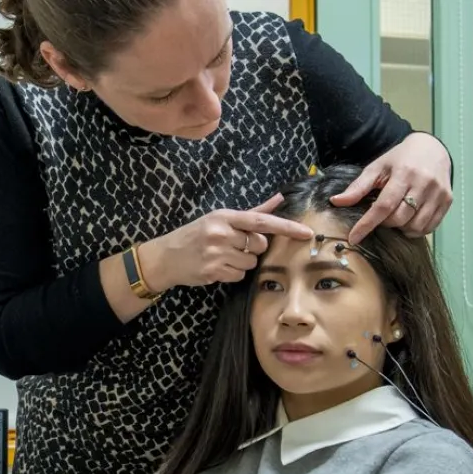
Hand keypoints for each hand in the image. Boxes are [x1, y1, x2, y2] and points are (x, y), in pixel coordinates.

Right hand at [140, 195, 314, 287]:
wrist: (166, 257)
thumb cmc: (195, 235)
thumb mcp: (220, 218)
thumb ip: (253, 211)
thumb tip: (279, 198)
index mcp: (224, 217)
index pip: (262, 221)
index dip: (286, 227)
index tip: (306, 233)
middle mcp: (221, 233)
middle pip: (259, 245)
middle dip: (253, 248)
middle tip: (232, 246)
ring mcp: (216, 253)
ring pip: (250, 262)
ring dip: (241, 262)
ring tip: (222, 257)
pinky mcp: (213, 271)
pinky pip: (239, 275)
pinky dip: (232, 274)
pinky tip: (217, 267)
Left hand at [331, 132, 453, 243]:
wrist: (432, 148)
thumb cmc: (399, 160)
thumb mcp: (377, 168)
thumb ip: (358, 187)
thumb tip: (336, 202)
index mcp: (404, 174)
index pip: (384, 206)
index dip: (367, 224)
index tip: (354, 238)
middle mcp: (424, 184)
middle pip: (399, 218)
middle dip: (385, 223)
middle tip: (381, 214)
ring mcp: (439, 193)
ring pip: (415, 226)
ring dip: (401, 228)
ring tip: (396, 216)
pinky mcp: (448, 200)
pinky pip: (429, 227)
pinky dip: (416, 229)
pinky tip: (409, 219)